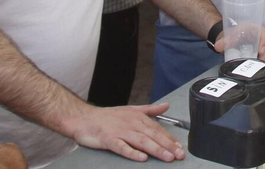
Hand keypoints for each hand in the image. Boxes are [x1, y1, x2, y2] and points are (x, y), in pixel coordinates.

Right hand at [70, 103, 184, 161]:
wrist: (84, 119)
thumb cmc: (108, 116)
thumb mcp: (131, 109)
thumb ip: (150, 109)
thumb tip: (166, 105)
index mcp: (138, 118)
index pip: (158, 129)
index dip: (170, 139)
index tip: (180, 147)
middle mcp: (131, 124)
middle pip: (153, 135)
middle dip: (168, 146)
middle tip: (179, 155)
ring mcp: (120, 132)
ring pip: (141, 141)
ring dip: (156, 150)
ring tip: (167, 157)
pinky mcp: (109, 140)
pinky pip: (122, 147)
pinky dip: (132, 153)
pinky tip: (142, 158)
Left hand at [213, 28, 264, 62]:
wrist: (234, 38)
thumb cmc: (233, 36)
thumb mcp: (228, 38)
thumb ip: (222, 42)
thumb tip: (218, 47)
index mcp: (253, 28)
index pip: (262, 32)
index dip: (264, 41)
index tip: (261, 51)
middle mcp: (261, 33)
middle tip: (261, 62)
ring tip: (262, 65)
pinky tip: (263, 64)